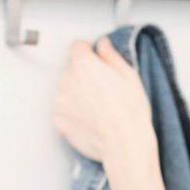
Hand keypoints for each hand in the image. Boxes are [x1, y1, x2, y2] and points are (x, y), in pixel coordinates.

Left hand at [52, 35, 154, 164]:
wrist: (124, 145)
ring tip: (98, 108)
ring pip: (67, 91)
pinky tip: (91, 120)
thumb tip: (102, 45)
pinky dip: (73, 114)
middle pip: (72, 70)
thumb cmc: (130, 113)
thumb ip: (110, 55)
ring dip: (77, 95)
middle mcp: (67, 80)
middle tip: (103, 90)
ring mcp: (61, 102)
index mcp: (84, 65)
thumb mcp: (129, 76)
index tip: (95, 60)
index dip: (89, 52)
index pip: (78, 46)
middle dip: (84, 76)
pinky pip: (64, 112)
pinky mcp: (59, 122)